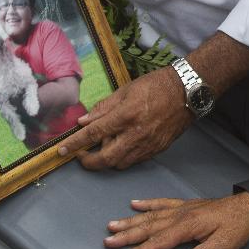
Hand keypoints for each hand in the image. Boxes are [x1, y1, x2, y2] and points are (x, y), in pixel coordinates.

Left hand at [56, 67, 192, 169]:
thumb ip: (103, 108)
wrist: (187, 92)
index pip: (94, 133)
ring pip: (119, 163)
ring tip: (102, 148)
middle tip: (80, 155)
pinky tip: (120, 147)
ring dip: (106, 160)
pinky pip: (134, 161)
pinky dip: (122, 158)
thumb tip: (83, 121)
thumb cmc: (156, 85)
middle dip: (88, 162)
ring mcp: (148, 144)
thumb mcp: (126, 90)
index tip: (61, 150)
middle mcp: (136, 133)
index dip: (75, 143)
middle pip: (105, 158)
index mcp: (126, 115)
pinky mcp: (157, 149)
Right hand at [104, 193, 248, 248]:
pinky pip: (161, 203)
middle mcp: (180, 215)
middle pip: (149, 227)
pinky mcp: (185, 205)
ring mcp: (181, 208)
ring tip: (112, 224)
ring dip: (130, 220)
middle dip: (127, 235)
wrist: (247, 207)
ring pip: (150, 215)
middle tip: (108, 240)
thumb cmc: (236, 226)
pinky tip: (134, 204)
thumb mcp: (224, 244)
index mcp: (188, 226)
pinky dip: (147, 203)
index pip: (160, 241)